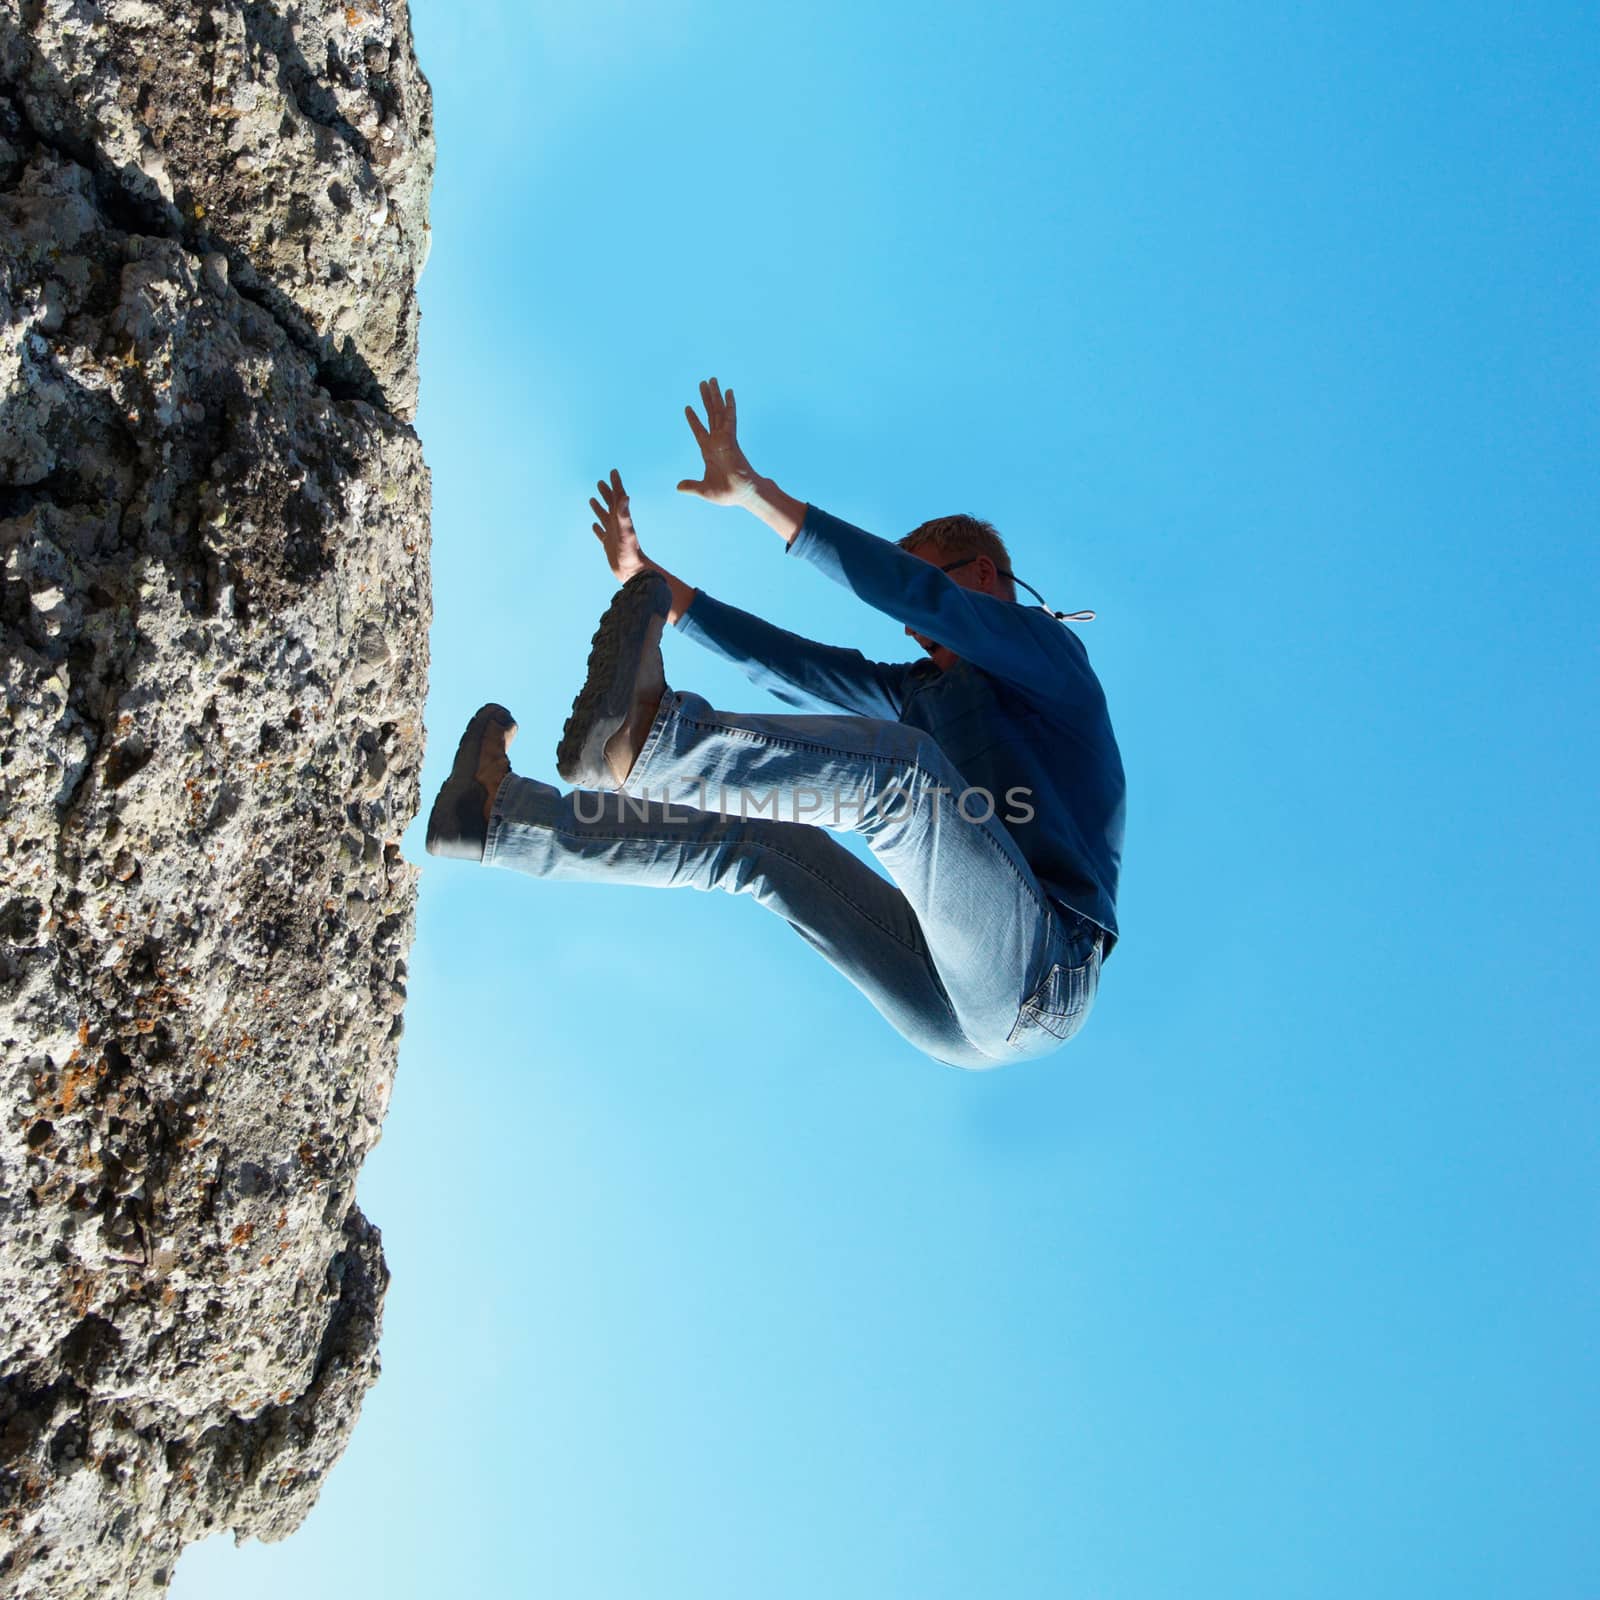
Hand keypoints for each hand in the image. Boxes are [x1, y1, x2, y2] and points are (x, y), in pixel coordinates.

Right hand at [590, 468, 649, 582]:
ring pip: (604, 517)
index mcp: (621, 518)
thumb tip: (624, 495)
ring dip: (599, 508)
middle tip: (600, 482)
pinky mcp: (609, 545)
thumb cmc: (630, 552)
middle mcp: (617, 524)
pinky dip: (597, 528)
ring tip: (592, 499)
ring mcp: (612, 534)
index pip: (618, 497)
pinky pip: (601, 534)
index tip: (613, 471)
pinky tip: (594, 526)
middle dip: (606, 493)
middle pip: (610, 504)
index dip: (616, 484)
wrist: (633, 572)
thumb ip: (624, 514)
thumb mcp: (626, 531)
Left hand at [677, 377, 761, 506]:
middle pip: (711, 415)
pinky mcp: (731, 438)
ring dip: (715, 396)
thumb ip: (691, 486)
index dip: (694, 420)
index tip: (688, 408)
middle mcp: (717, 441)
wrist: (743, 494)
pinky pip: (729, 418)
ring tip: (711, 380)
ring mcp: (724, 438)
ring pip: (718, 412)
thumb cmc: (728, 493)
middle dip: (706, 399)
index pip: (700, 431)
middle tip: (703, 383)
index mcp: (709, 451)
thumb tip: (678, 487)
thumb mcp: (703, 489)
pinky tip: (728, 391)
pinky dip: (729, 404)